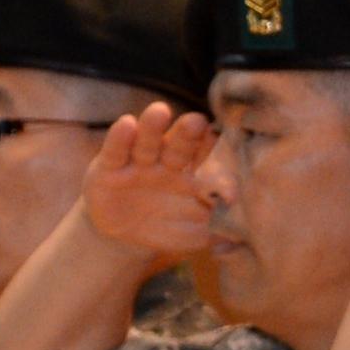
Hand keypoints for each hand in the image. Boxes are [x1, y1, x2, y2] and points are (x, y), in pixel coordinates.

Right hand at [79, 105, 214, 257]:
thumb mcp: (192, 233)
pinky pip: (115, 150)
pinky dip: (120, 138)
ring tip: (160, 111)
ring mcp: (140, 162)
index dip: (216, 160)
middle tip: (197, 122)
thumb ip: (214, 231)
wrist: (124, 235)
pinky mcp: (109, 166)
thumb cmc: (167, 227)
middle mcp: (170, 162)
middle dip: (189, 133)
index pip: (209, 161)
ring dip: (153, 127)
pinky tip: (126, 124)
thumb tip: (239, 237)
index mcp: (195, 174)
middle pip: (182, 145)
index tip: (223, 155)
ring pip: (148, 142)